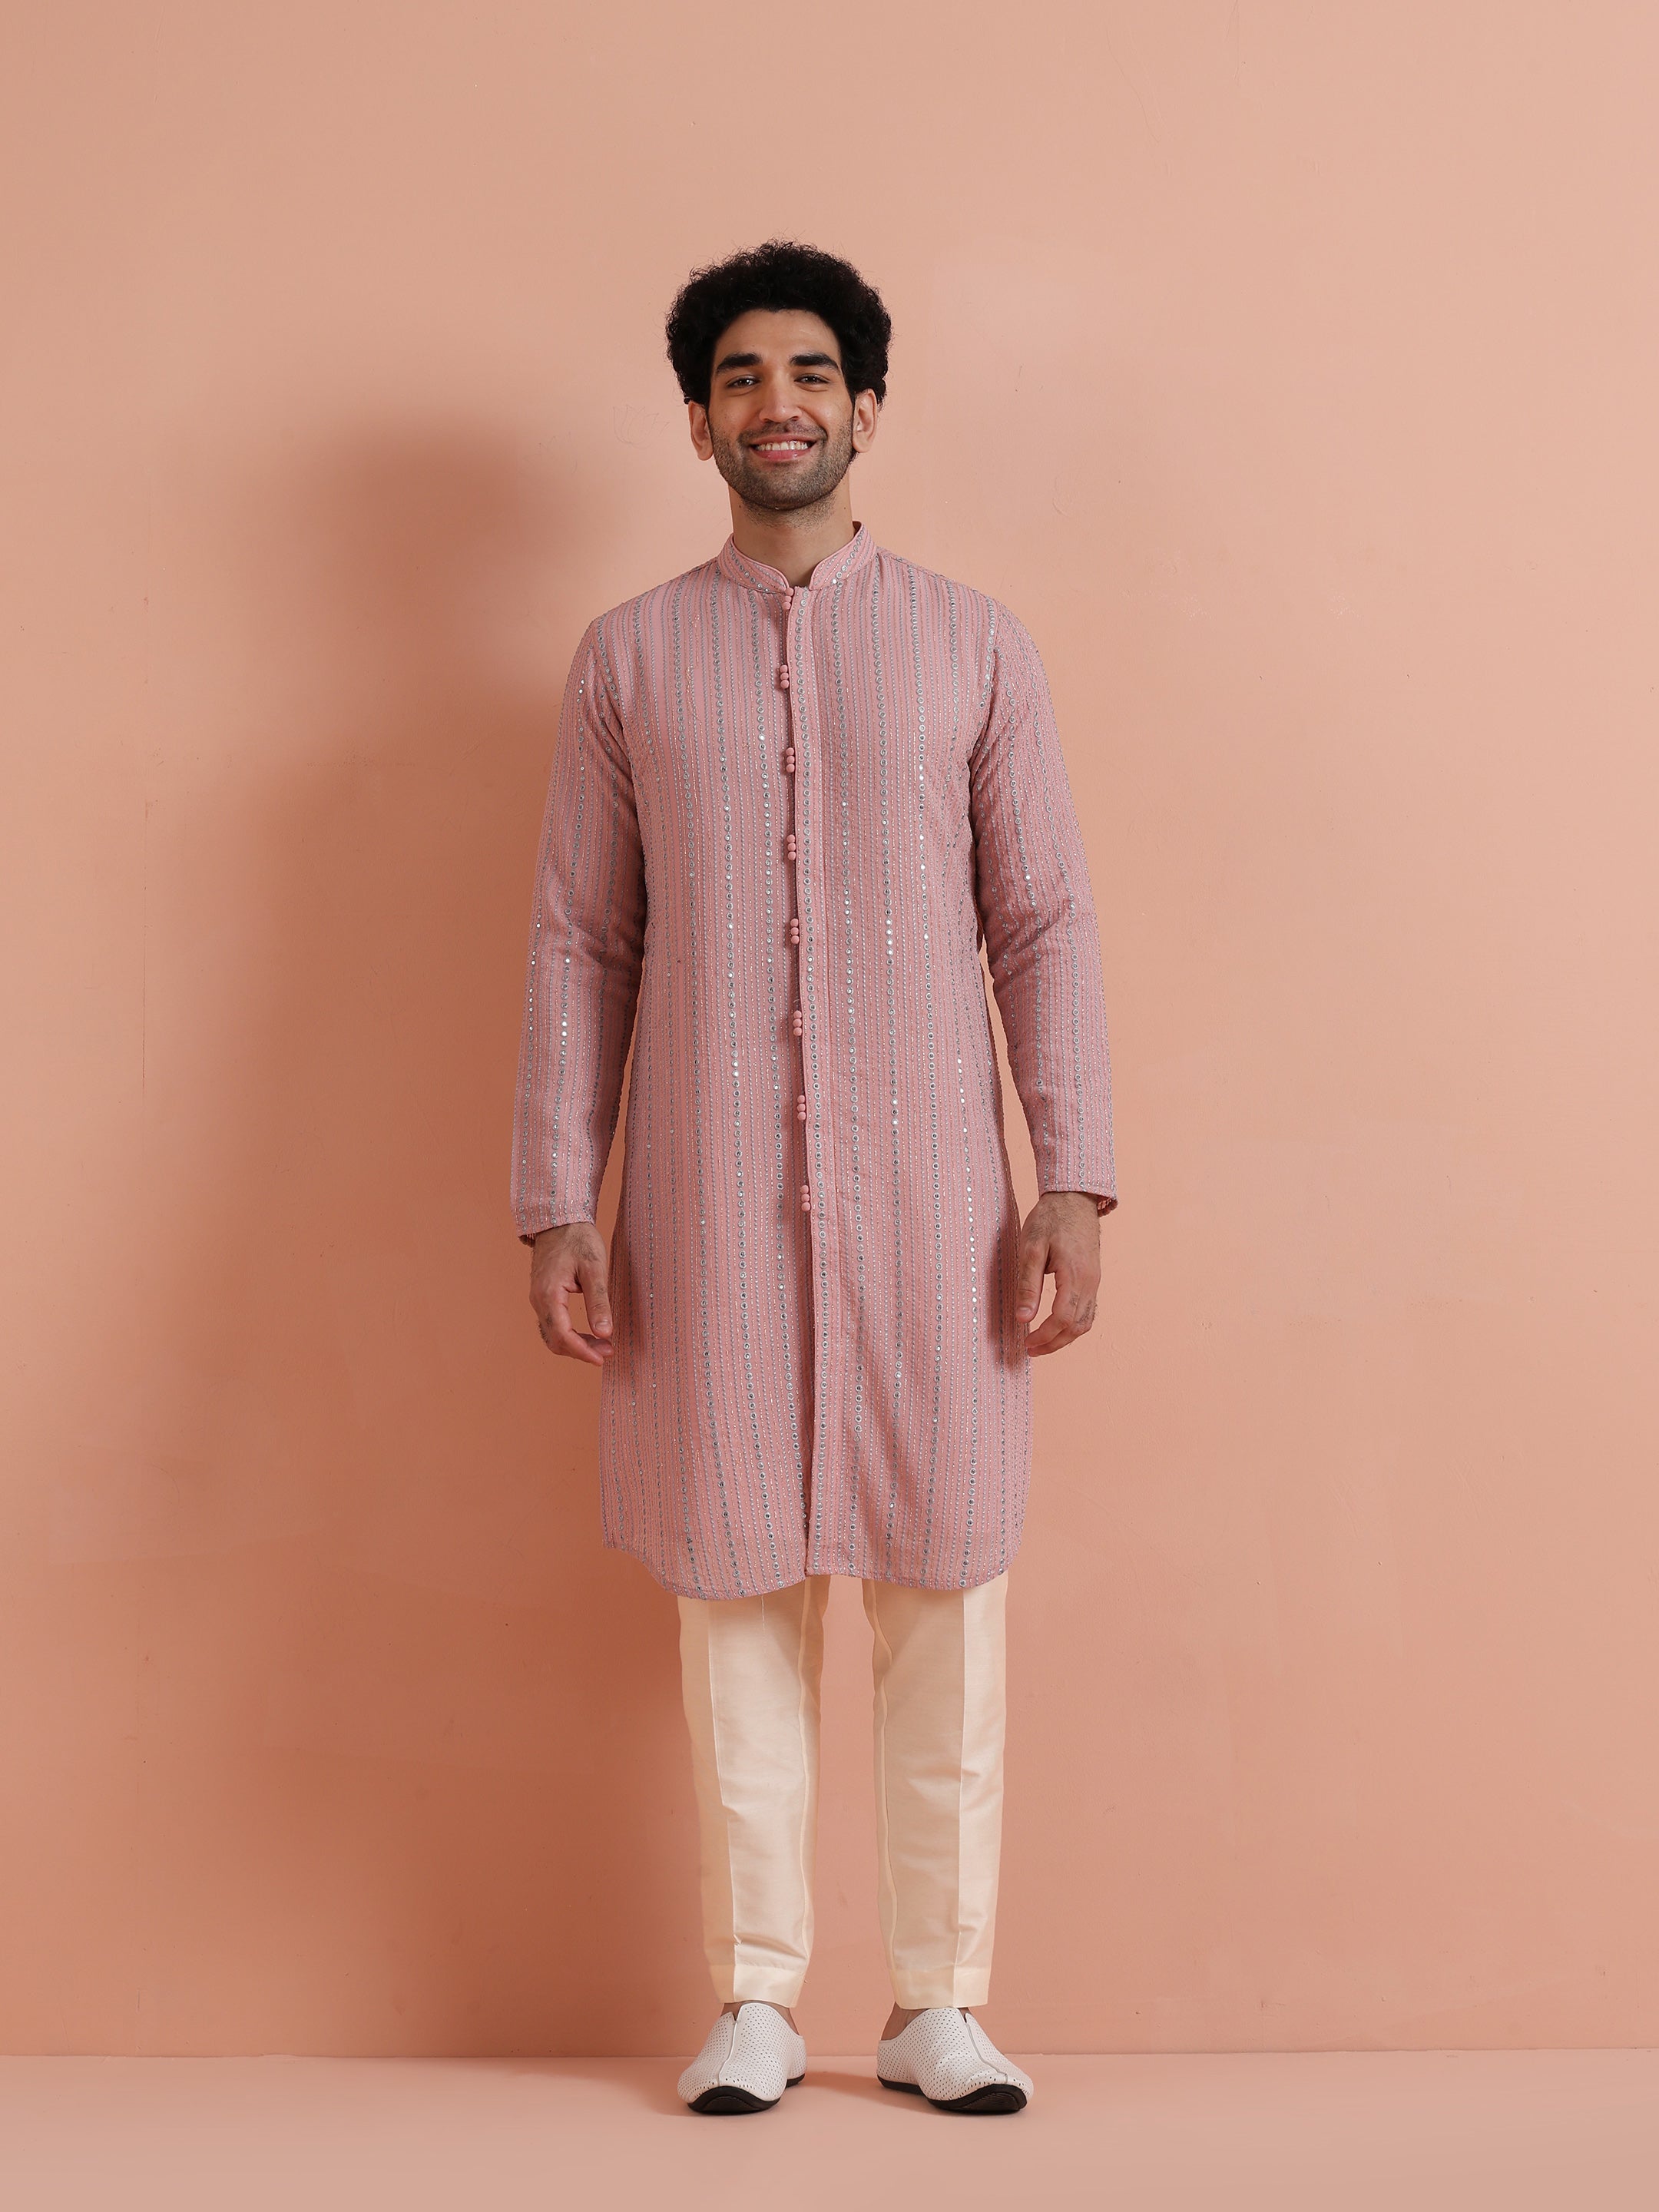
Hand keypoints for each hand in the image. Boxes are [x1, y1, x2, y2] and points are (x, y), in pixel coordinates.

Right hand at [529, 1222, 614, 1364]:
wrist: (559, 1219)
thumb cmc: (579, 1239)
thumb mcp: (595, 1267)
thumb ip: (599, 1301)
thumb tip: (604, 1333)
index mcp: (549, 1294)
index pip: (562, 1335)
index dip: (583, 1351)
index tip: (603, 1358)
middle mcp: (538, 1300)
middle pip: (555, 1340)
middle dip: (581, 1351)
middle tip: (608, 1351)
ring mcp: (537, 1299)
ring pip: (552, 1335)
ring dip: (575, 1344)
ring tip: (602, 1345)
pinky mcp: (542, 1296)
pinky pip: (551, 1325)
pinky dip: (568, 1334)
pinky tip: (587, 1334)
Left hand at [1014, 1191, 1101, 1356]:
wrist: (1074, 1199)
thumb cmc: (1051, 1219)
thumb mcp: (1031, 1248)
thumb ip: (1028, 1285)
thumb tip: (1023, 1318)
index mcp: (1075, 1275)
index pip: (1062, 1318)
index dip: (1045, 1336)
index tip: (1026, 1342)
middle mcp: (1090, 1282)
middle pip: (1076, 1327)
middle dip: (1054, 1343)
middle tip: (1031, 1350)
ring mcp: (1095, 1282)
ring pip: (1085, 1322)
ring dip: (1064, 1338)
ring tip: (1042, 1343)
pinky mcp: (1093, 1279)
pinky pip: (1088, 1311)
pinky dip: (1073, 1326)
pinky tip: (1056, 1327)